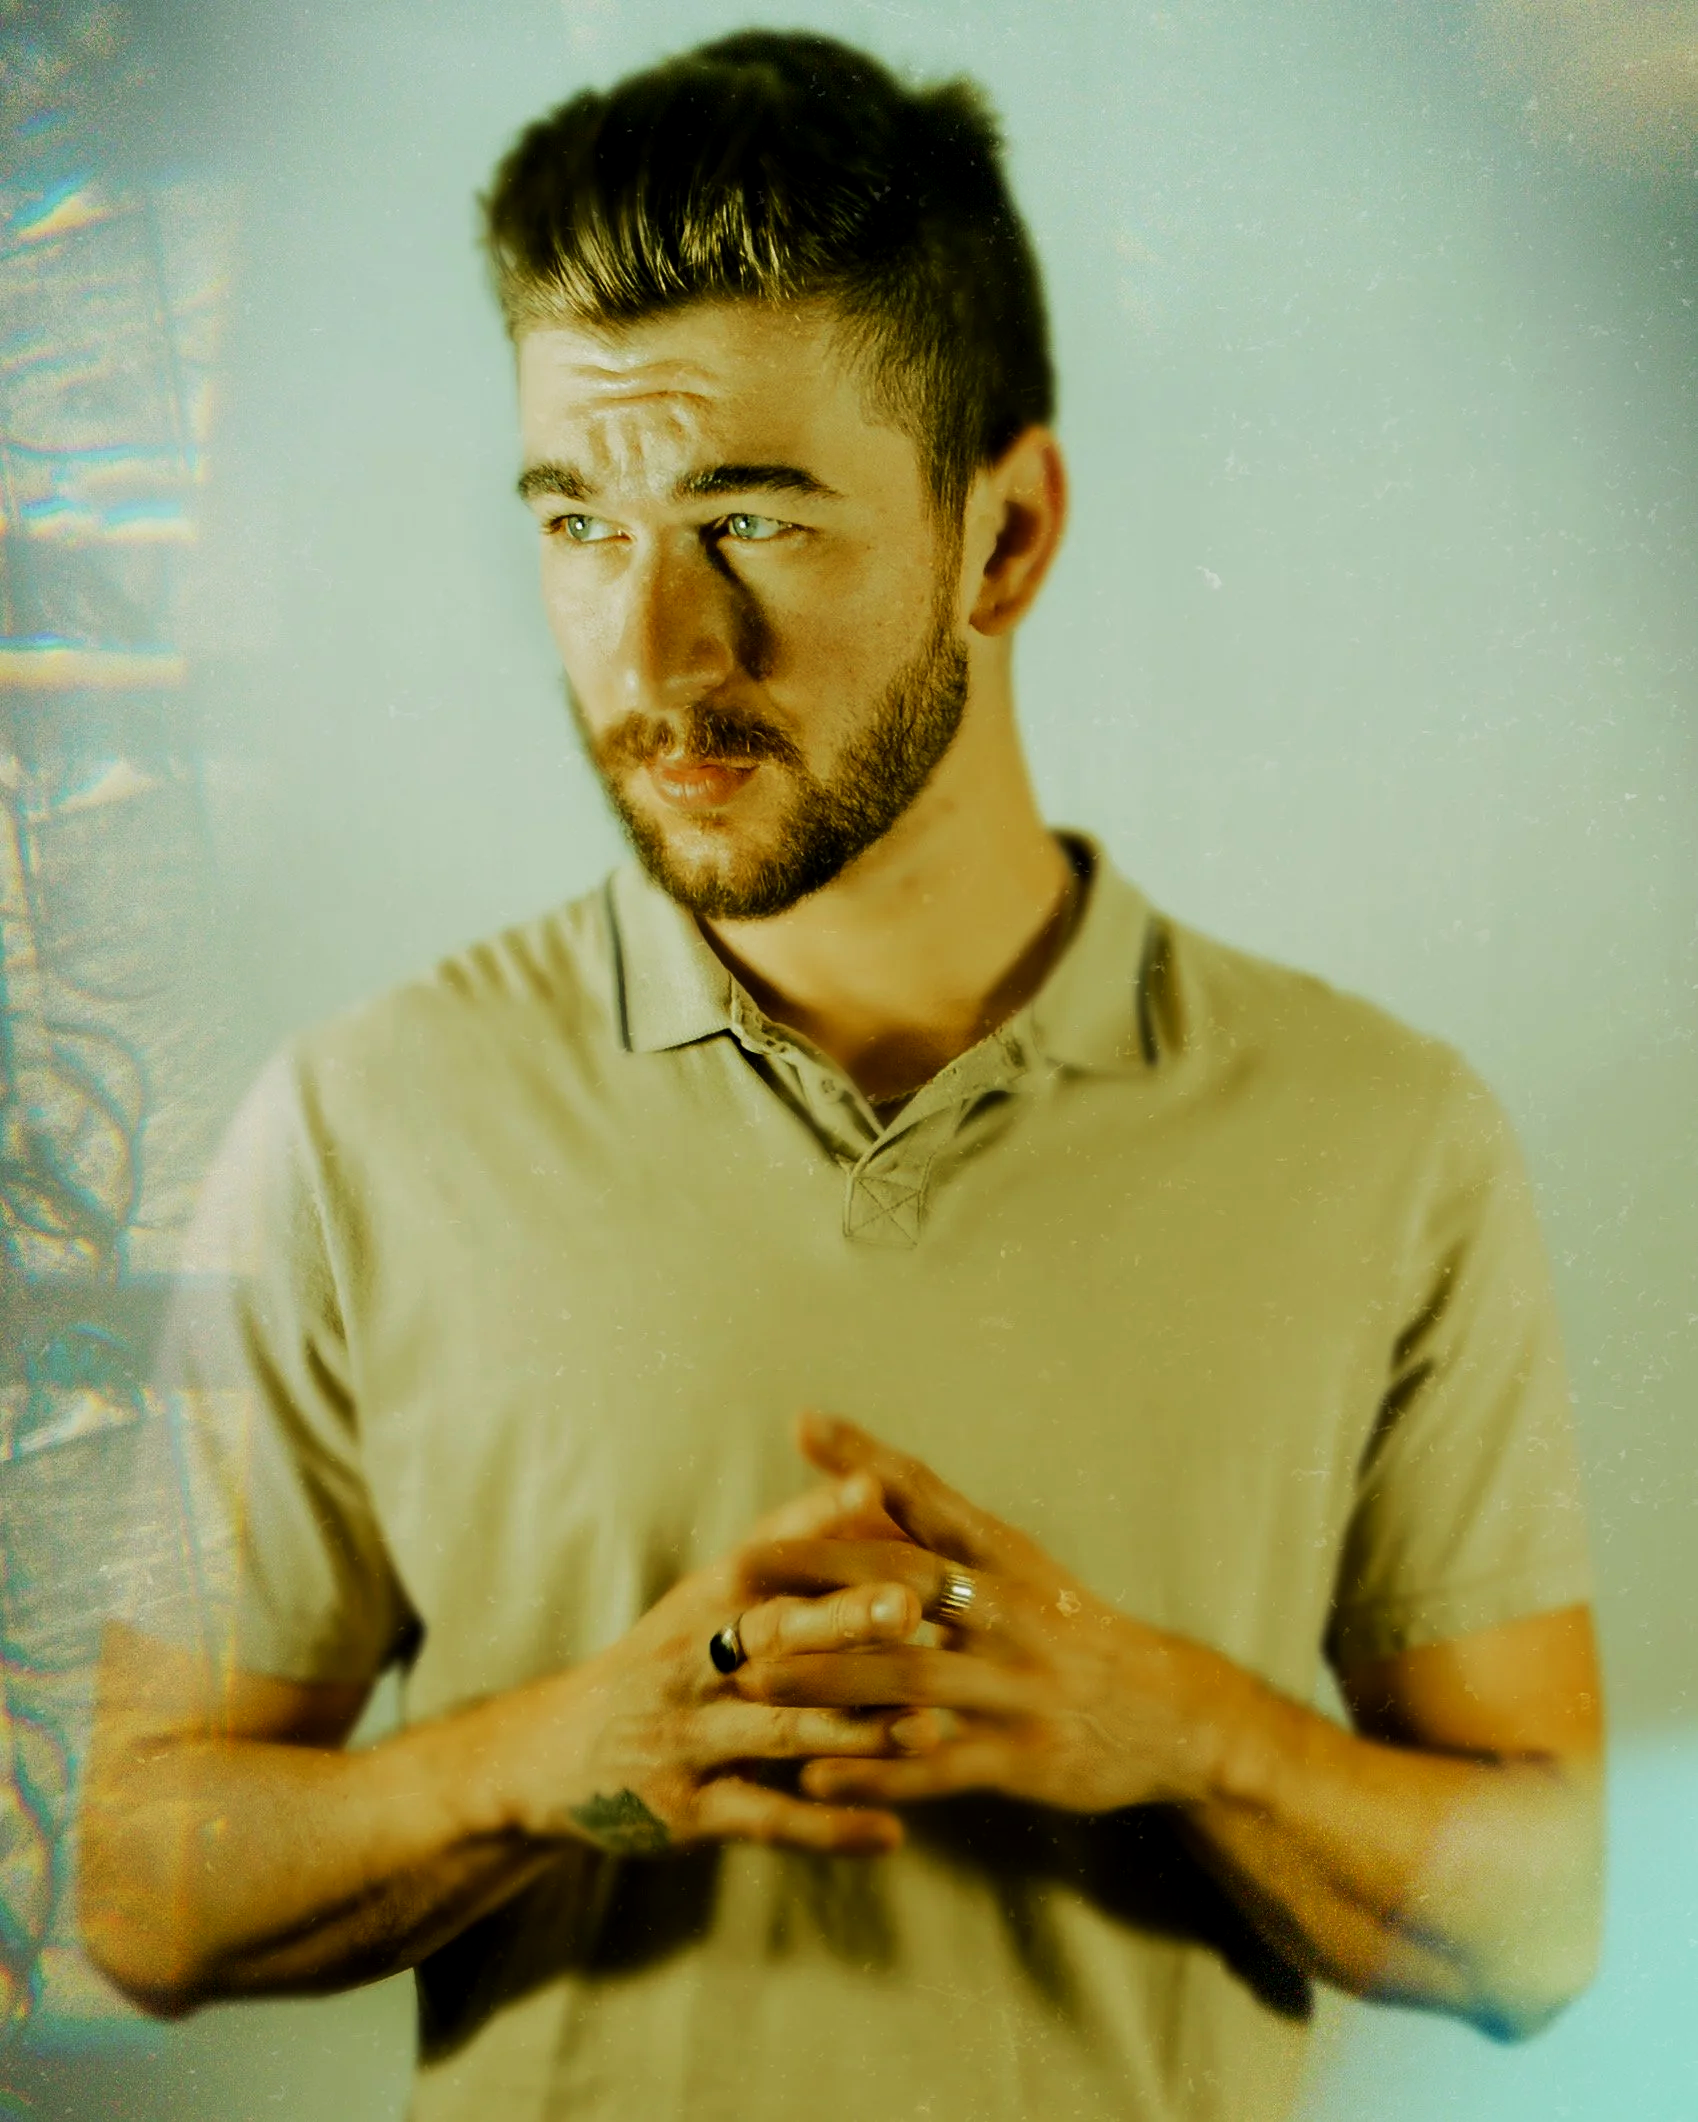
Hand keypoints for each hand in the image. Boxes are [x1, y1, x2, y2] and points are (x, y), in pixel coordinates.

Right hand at [488, 1471, 947, 1858]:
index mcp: (702, 1601)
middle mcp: (691, 1661)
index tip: (878, 1492)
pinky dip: (827, 1828)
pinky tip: (892, 1834)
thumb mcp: (704, 1601)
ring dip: (857, 1731)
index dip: (817, 1521)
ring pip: (780, 1729)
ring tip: (930, 1729)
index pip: (764, 1550)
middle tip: (910, 1606)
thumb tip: (872, 1492)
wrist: (555, 1755)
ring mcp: (688, 1736)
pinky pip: (764, 1820)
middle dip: (843, 1620)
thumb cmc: (663, 1662)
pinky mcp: (687, 1810)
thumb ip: (784, 1553)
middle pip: (772, 1633)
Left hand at [742, 1416, 1243, 1817]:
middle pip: (904, 1584)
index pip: (928, 1494)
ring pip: (908, 1680)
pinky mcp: (1024, 1756)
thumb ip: (944, 1536)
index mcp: (1005, 1558)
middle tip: (738, 1566)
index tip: (804, 1423)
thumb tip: (860, 1484)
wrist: (1175, 1714)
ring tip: (752, 1677)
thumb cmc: (1072, 1631)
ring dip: (825, 1680)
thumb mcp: (1021, 1570)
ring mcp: (1018, 1687)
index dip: (865, 1458)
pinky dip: (875, 1769)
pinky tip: (814, 1772)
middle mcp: (1011, 1612)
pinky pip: (937, 1766)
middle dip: (818, 1574)